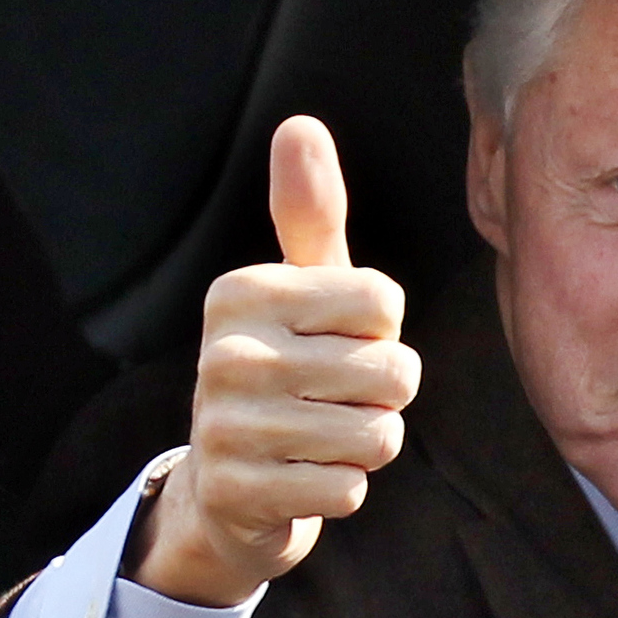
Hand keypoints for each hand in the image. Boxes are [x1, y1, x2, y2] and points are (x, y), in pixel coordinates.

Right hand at [129, 116, 420, 606]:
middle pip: (393, 372)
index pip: (384, 302)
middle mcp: (225, 354)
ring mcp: (226, 427)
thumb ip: (310, 213)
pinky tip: (302, 478)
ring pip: (377, 436)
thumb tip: (299, 124)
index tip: (333, 342)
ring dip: (367, 444)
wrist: (226, 488)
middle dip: (383, 396)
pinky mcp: (237, 493)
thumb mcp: (301, 290)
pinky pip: (349, 490)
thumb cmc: (287, 369)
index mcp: (242, 292)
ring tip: (321, 438)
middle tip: (333, 399)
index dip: (381, 331)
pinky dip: (341, 490)